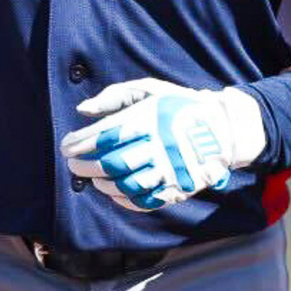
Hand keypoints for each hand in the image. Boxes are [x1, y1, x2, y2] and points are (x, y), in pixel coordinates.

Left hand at [59, 79, 266, 212]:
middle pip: (111, 163)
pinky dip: (123, 199)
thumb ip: (115, 96)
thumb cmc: (179, 106)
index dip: (79, 144)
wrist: (223, 129)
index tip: (66, 147)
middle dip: (85, 166)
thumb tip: (83, 111)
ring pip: (125, 184)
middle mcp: (158, 145)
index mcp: (149, 119)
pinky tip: (113, 191)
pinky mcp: (177, 188)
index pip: (104, 136)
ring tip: (94, 179)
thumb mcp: (150, 90)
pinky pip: (144, 200)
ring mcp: (169, 169)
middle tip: (74, 165)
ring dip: (102, 184)